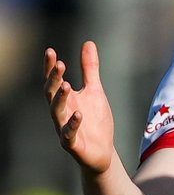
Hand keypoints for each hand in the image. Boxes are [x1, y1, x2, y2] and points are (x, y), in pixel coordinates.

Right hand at [43, 42, 115, 173]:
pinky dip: (72, 124)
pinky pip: (69, 134)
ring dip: (60, 99)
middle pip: (52, 94)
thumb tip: (88, 43)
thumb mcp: (95, 91)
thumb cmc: (95, 121)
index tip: (50, 51)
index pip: (54, 81)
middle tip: (59, 64)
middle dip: (54, 80)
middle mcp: (61, 112)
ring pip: (56, 113)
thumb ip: (90, 69)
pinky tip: (78, 114)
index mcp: (65, 99)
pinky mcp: (73, 144)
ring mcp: (64, 128)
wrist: (103, 151)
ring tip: (66, 85)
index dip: (50, 67)